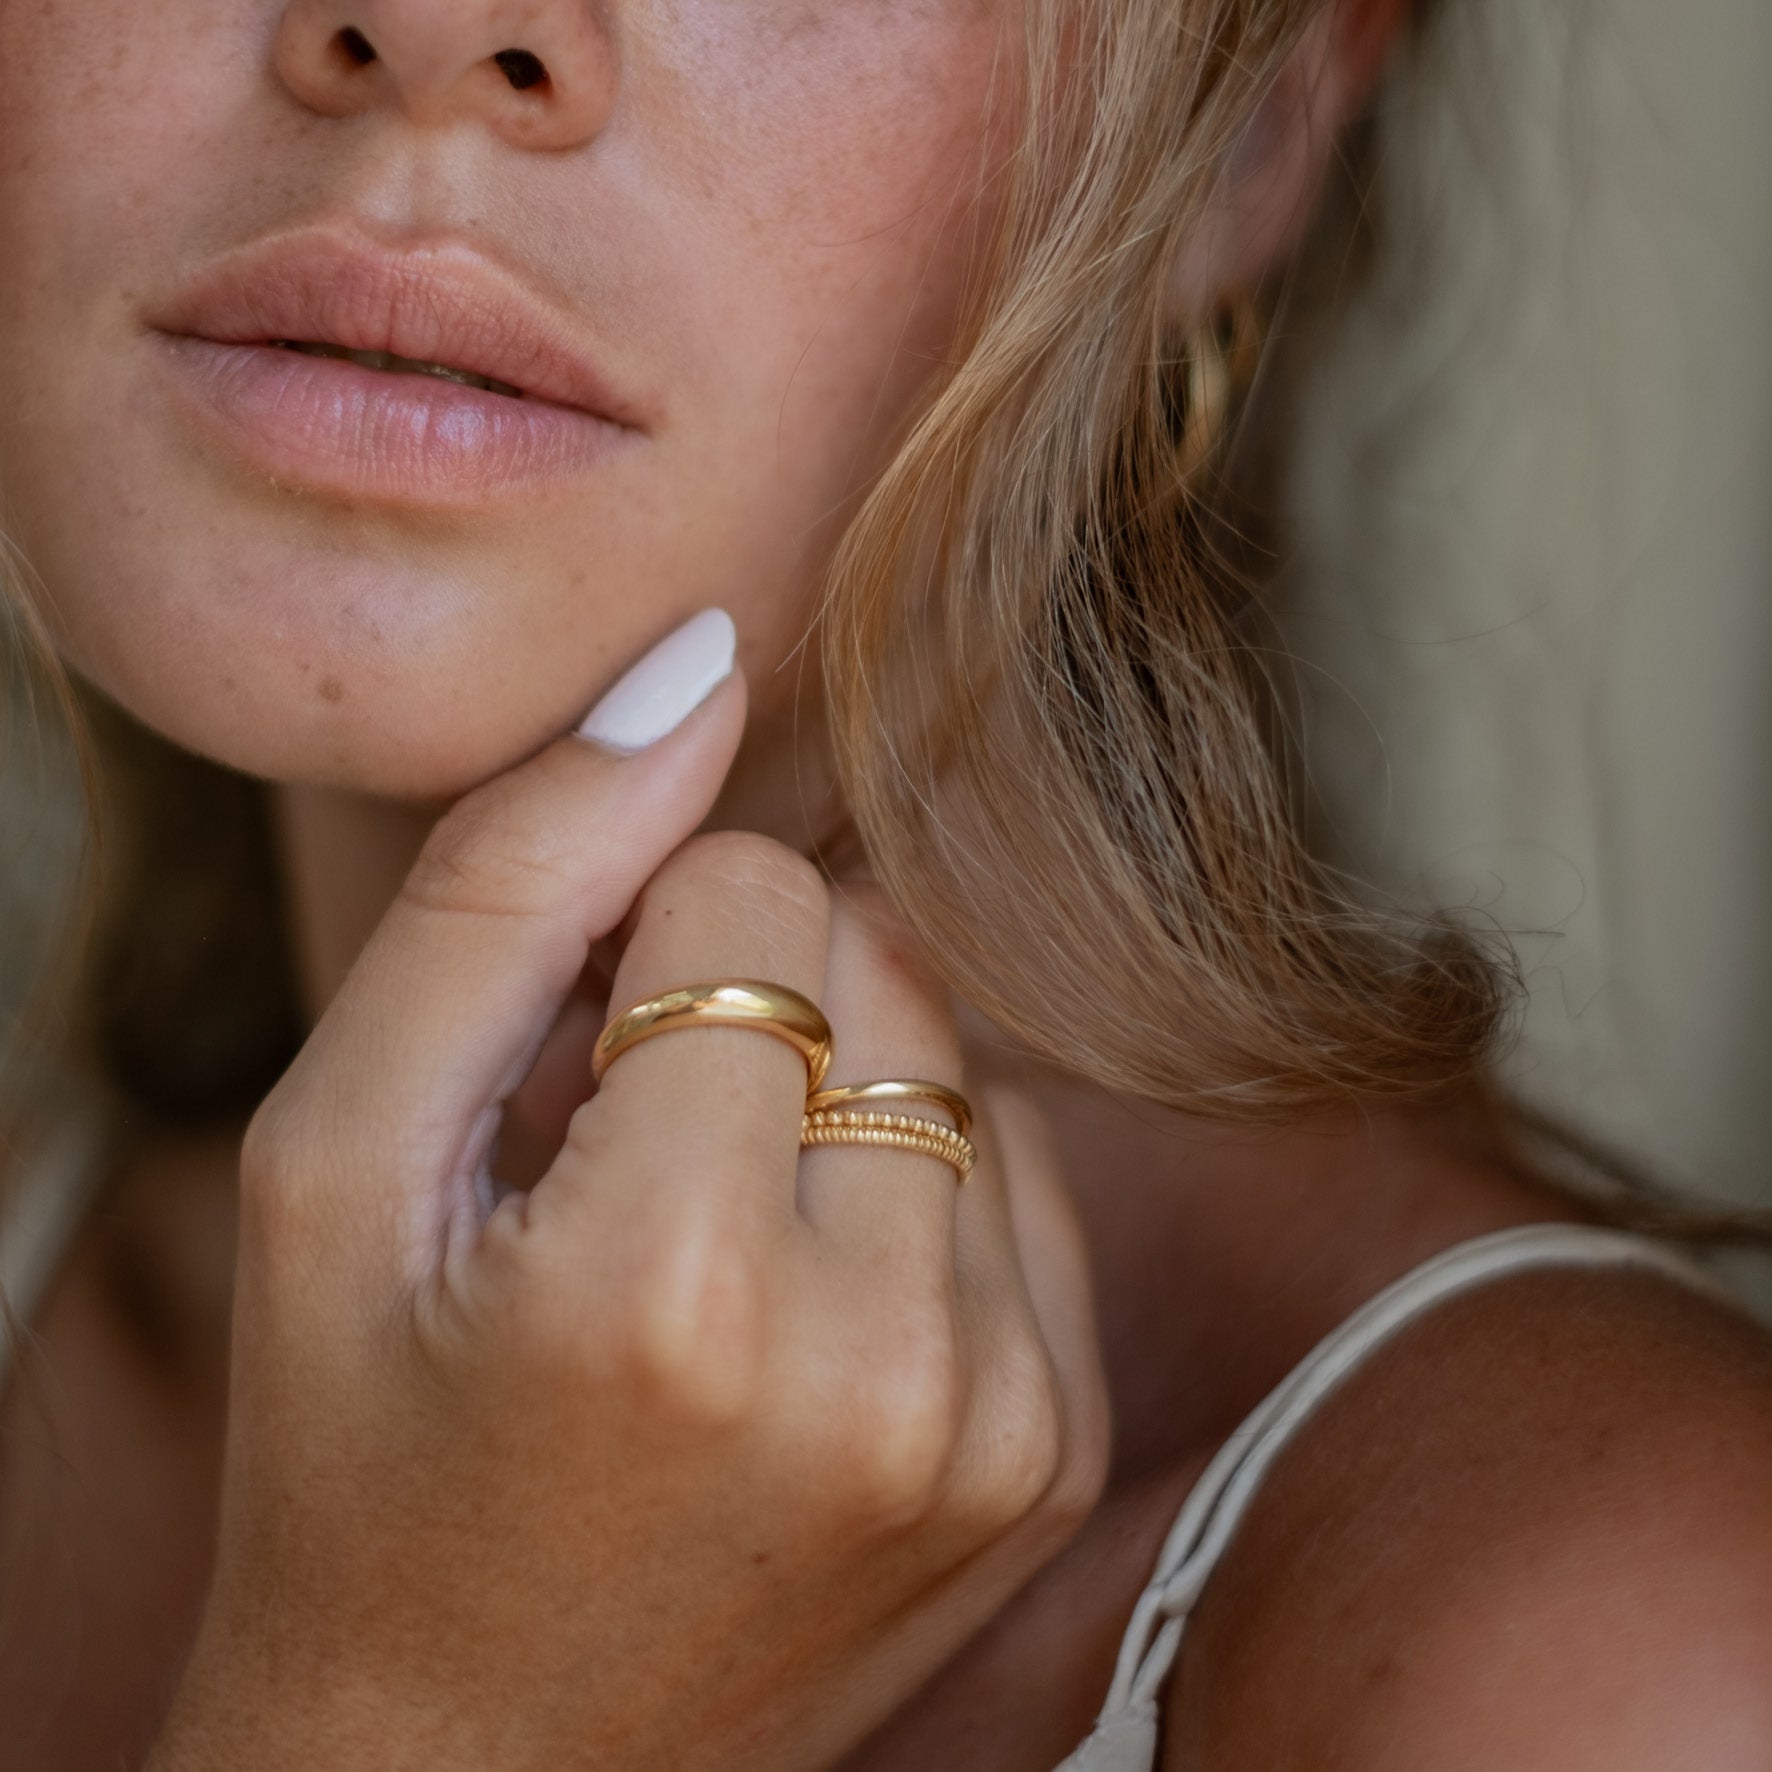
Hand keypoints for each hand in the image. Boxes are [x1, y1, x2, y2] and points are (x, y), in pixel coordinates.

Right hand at [148, 645, 1111, 1771]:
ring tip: (702, 1233)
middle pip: (880, 953)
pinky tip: (802, 1289)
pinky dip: (913, 1178)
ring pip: (961, 1050)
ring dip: (831, 1085)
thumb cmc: (365, 1455)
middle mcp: (880, 1359)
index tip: (564, 1069)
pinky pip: (1022, 1166)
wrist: (473, 1769)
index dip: (634, 942)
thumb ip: (502, 889)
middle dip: (744, 1001)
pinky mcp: (1051, 1447)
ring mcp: (996, 1414)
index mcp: (671, 1284)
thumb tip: (695, 666)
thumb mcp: (337, 1163)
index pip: (753, 890)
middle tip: (622, 1154)